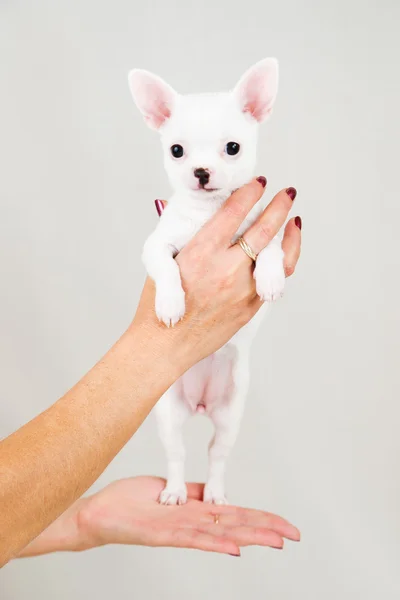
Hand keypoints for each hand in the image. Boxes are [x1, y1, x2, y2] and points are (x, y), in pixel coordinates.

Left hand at [77, 476, 299, 555]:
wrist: (99, 514)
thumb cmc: (131, 502)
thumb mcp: (168, 490)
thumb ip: (191, 493)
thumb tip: (216, 492)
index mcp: (195, 512)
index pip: (235, 515)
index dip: (261, 518)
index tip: (284, 524)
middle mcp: (191, 525)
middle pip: (235, 526)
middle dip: (266, 529)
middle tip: (294, 535)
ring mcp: (178, 531)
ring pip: (220, 534)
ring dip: (249, 537)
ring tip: (275, 541)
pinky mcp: (161, 534)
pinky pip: (191, 538)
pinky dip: (214, 543)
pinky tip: (234, 547)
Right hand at [134, 179, 301, 371]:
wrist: (164, 344)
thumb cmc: (158, 305)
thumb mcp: (165, 263)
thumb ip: (194, 242)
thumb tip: (215, 221)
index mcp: (201, 252)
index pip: (233, 212)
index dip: (250, 193)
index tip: (259, 183)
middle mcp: (226, 269)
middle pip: (263, 230)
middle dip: (279, 207)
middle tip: (288, 193)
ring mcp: (242, 290)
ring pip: (277, 257)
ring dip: (288, 235)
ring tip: (295, 220)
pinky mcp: (250, 308)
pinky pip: (274, 281)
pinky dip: (282, 262)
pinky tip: (283, 253)